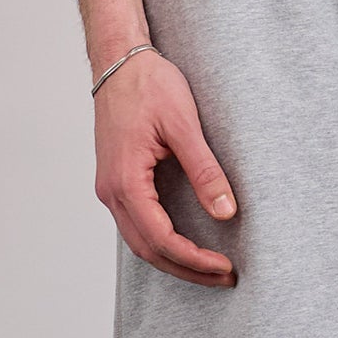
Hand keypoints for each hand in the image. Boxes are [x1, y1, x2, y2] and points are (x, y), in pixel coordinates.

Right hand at [93, 52, 237, 286]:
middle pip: (148, 250)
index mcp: (125, 180)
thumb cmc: (148, 84)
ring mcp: (111, 188)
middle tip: (225, 277)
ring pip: (140, 242)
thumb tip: (226, 212)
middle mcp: (112, 191)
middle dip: (187, 269)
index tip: (225, 266)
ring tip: (210, 269)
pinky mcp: (117, 183)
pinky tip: (187, 246)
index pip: (161, 239)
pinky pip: (137, 226)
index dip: (194, 259)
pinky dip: (162, 243)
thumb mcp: (184, 125)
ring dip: (175, 260)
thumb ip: (205, 170)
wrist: (118, 59)